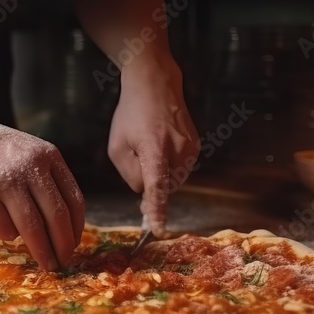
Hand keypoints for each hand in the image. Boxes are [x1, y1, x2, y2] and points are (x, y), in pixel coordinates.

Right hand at [0, 105, 84, 270]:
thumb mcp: (26, 152)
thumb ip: (44, 179)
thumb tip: (61, 226)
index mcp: (47, 156)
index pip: (73, 200)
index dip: (77, 228)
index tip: (74, 245)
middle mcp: (29, 166)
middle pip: (56, 216)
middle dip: (63, 245)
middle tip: (63, 263)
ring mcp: (4, 179)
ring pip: (32, 226)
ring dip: (41, 250)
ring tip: (46, 263)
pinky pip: (2, 226)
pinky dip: (8, 235)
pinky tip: (7, 233)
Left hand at [107, 61, 199, 236]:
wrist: (156, 85)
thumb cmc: (131, 115)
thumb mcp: (117, 146)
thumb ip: (130, 174)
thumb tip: (146, 192)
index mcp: (154, 149)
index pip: (156, 187)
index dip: (157, 209)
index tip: (158, 228)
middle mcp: (178, 150)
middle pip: (161, 186)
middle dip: (149, 181)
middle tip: (138, 155)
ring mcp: (191, 149)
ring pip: (171, 180)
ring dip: (159, 173)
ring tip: (150, 145)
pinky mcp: (196, 147)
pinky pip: (179, 170)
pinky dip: (168, 166)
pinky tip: (161, 144)